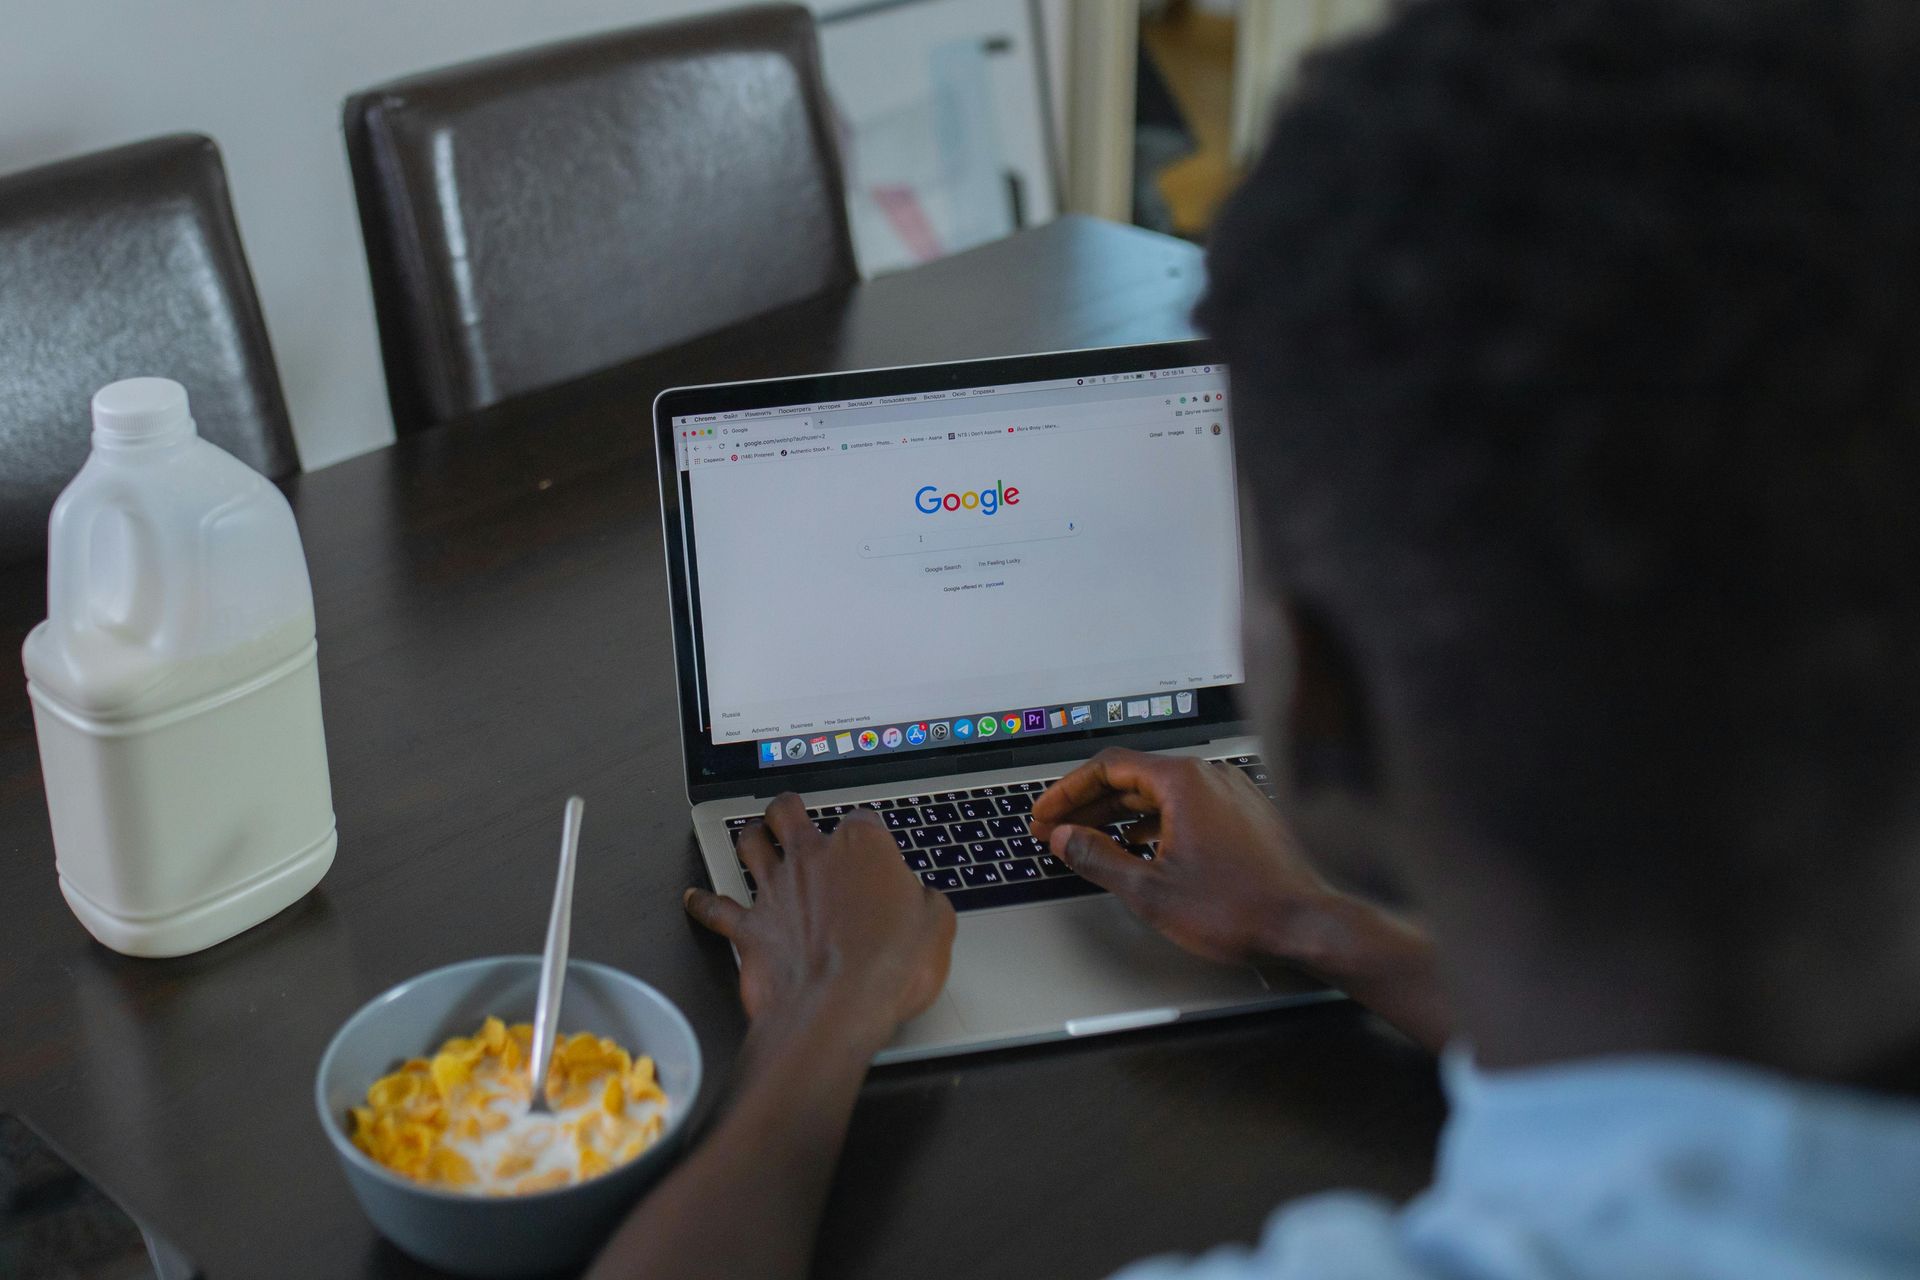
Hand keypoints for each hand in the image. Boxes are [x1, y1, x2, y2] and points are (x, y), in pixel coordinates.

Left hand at [684, 794, 956, 1047]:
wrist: (836, 1010)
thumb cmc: (888, 969)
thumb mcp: (937, 930)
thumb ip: (926, 904)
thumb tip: (923, 901)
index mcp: (861, 848)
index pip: (863, 820)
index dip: (869, 834)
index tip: (876, 851)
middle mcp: (812, 858)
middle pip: (789, 813)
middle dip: (789, 810)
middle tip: (791, 813)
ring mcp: (775, 890)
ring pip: (749, 843)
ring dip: (750, 838)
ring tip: (752, 836)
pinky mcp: (749, 927)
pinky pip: (716, 909)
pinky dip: (703, 903)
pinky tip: (694, 898)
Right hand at [1031, 748, 1336, 966]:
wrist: (1307, 924)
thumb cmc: (1241, 908)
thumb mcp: (1151, 890)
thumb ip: (1099, 858)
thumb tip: (1067, 838)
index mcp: (1183, 781)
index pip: (1108, 766)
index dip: (1068, 792)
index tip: (1047, 814)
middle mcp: (1209, 777)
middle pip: (1133, 776)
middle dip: (1090, 804)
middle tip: (1059, 830)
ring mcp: (1231, 793)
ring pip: (1161, 792)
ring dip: (1120, 814)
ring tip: (1092, 840)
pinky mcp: (1245, 815)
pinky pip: (1187, 805)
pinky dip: (1154, 821)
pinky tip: (1141, 846)